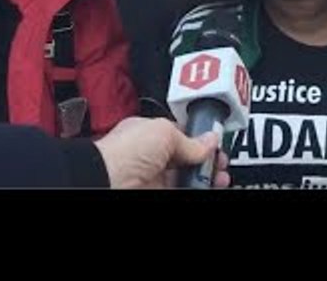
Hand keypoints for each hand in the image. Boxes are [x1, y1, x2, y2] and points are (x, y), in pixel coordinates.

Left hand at [93, 117, 229, 189]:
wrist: (106, 182)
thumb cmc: (123, 152)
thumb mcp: (164, 132)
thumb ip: (189, 138)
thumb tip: (209, 141)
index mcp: (147, 133)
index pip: (180, 134)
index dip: (200, 138)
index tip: (216, 143)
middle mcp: (149, 156)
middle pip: (186, 158)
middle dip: (206, 160)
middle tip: (220, 163)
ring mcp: (153, 179)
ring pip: (186, 178)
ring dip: (206, 177)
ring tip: (219, 177)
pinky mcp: (157, 193)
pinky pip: (181, 189)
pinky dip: (197, 187)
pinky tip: (209, 185)